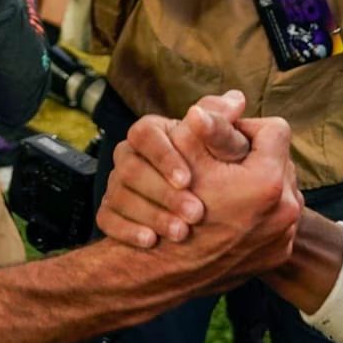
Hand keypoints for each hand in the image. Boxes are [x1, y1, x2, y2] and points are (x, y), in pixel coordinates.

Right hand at [98, 91, 254, 247]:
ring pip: (119, 195)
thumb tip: (235, 100)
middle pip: (129, 168)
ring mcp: (117, 183)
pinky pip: (106, 219)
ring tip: (181, 232)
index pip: (145, 134)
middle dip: (162, 193)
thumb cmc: (216, 165)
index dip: (163, 156)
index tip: (188, 179)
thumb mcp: (225, 145)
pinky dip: (127, 230)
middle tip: (195, 213)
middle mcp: (129, 155)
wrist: (203, 205)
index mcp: (152, 131)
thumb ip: (225, 125)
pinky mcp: (111, 209)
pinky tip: (151, 241)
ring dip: (151, 214)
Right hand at [108, 97, 301, 290]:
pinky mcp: (278, 254)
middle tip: (224, 165)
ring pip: (277, 191)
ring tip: (228, 190)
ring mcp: (284, 236)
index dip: (246, 129)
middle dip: (253, 158)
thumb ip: (213, 125)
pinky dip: (257, 214)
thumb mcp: (187, 158)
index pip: (274, 130)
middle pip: (278, 161)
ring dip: (256, 186)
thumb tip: (235, 98)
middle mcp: (287, 210)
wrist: (164, 273)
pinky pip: (275, 220)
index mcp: (269, 180)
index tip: (224, 140)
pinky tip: (232, 214)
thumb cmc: (171, 210)